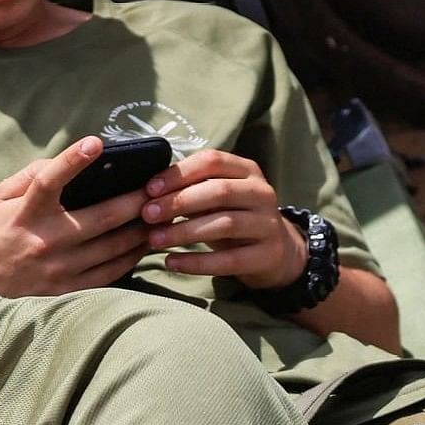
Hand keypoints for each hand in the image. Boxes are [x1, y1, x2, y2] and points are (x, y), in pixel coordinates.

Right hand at [0, 137, 153, 296]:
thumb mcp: (1, 198)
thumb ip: (32, 175)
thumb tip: (67, 158)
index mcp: (26, 213)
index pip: (48, 181)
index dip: (71, 160)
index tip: (95, 143)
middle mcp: (45, 241)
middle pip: (102, 218)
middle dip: (135, 201)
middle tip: (157, 188)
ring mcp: (60, 268)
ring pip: (114, 247)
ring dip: (142, 229)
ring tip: (159, 214)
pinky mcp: (69, 290)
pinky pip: (112, 273)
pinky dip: (133, 256)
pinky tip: (143, 243)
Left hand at [142, 147, 307, 285]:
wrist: (277, 252)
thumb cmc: (235, 217)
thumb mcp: (217, 198)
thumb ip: (191, 190)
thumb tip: (148, 192)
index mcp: (247, 171)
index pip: (213, 161)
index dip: (179, 174)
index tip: (149, 189)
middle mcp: (262, 193)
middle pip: (219, 191)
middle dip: (178, 202)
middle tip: (148, 214)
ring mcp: (268, 224)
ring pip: (224, 224)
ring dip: (184, 232)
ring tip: (154, 240)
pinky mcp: (267, 255)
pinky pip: (229, 260)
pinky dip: (197, 263)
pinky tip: (172, 262)